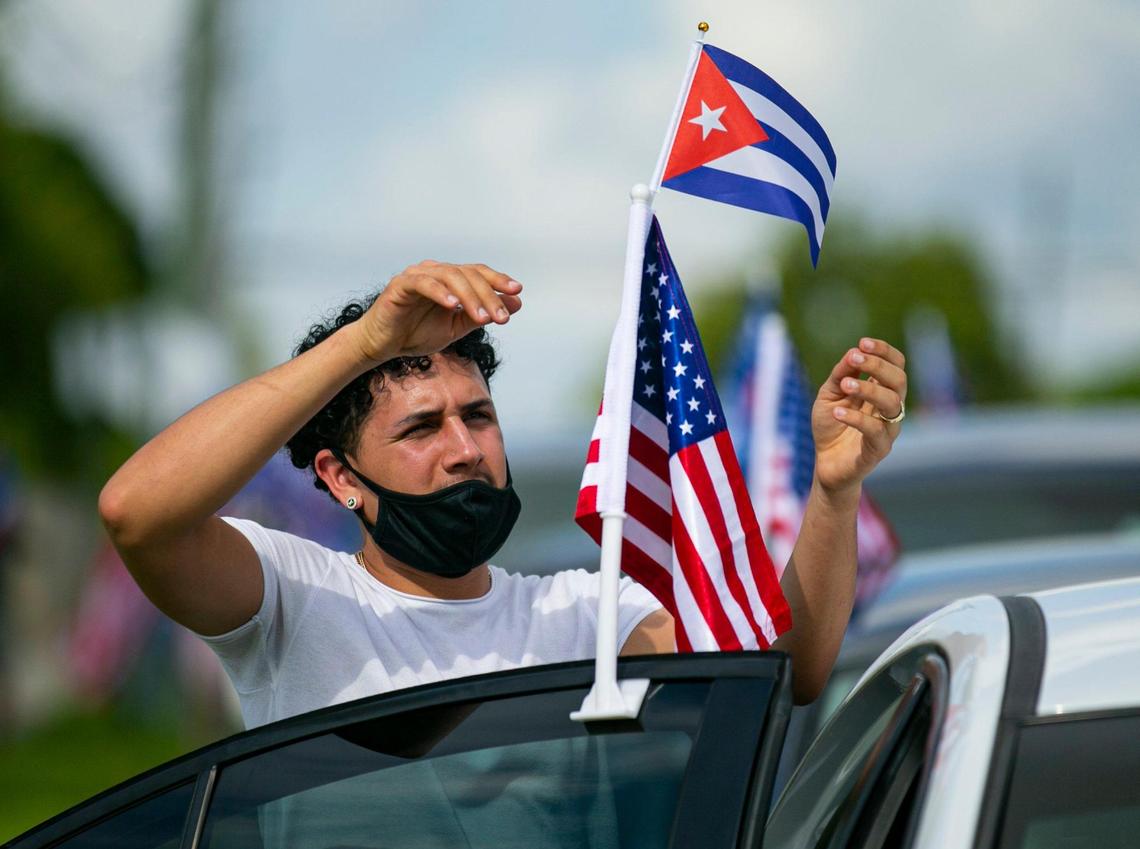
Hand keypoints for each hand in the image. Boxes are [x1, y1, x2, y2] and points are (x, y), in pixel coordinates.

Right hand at [352, 260, 522, 362]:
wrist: (384, 345)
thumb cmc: (417, 334)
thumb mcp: (456, 327)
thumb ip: (482, 315)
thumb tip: (516, 304)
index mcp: (449, 279)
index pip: (477, 273)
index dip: (497, 280)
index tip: (517, 291)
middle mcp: (435, 271)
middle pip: (468, 274)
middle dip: (488, 295)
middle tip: (502, 317)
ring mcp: (417, 275)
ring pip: (450, 276)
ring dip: (470, 297)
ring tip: (483, 317)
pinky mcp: (400, 284)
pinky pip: (424, 283)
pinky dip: (440, 293)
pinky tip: (453, 305)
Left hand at [811, 338, 906, 494]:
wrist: (825, 464)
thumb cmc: (831, 425)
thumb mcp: (829, 394)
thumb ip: (841, 374)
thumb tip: (853, 352)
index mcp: (881, 390)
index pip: (896, 365)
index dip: (884, 351)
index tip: (862, 343)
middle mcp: (890, 408)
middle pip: (899, 380)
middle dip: (878, 365)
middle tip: (855, 359)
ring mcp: (888, 429)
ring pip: (893, 403)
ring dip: (869, 390)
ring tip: (845, 386)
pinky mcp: (879, 449)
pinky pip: (875, 431)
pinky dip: (857, 419)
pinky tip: (837, 412)